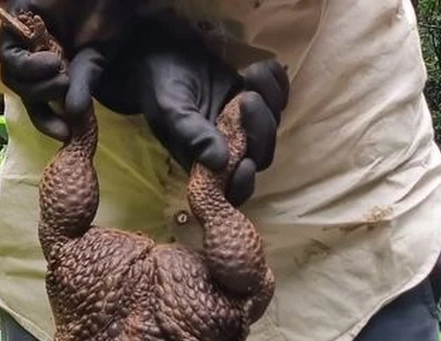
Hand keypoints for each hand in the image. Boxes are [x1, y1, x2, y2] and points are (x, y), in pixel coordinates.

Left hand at [0, 0, 132, 139]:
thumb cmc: (107, 17)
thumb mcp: (95, 59)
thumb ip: (82, 85)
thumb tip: (74, 117)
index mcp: (52, 66)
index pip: (38, 101)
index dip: (46, 120)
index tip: (64, 134)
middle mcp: (34, 53)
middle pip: (21, 90)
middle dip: (41, 100)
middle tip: (65, 89)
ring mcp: (23, 37)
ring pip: (11, 76)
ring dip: (35, 85)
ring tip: (60, 71)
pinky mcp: (16, 19)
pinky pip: (8, 55)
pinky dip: (27, 66)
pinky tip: (51, 61)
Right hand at [94, 18, 289, 205]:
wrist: (162, 52)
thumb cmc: (161, 85)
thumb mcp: (171, 111)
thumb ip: (193, 136)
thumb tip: (220, 162)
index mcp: (205, 161)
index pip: (232, 189)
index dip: (244, 183)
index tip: (246, 163)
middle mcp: (229, 146)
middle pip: (262, 154)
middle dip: (261, 128)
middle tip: (247, 98)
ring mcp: (245, 123)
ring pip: (273, 123)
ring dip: (270, 99)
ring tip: (251, 73)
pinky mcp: (255, 97)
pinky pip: (279, 96)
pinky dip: (277, 82)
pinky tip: (262, 67)